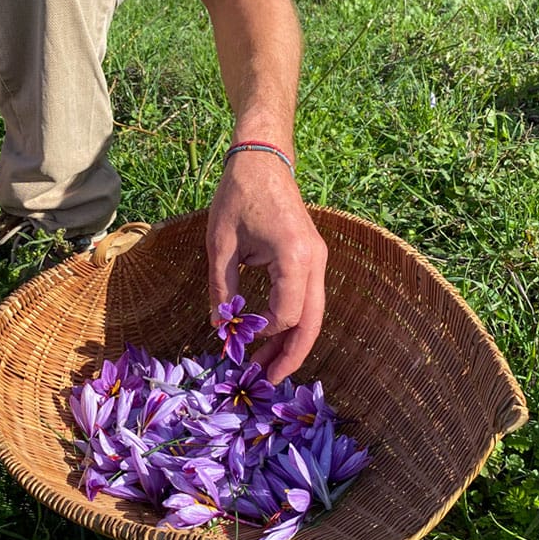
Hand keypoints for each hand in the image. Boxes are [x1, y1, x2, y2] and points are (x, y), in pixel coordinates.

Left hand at [206, 152, 326, 382]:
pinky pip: (307, 298)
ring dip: (292, 341)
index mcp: (295, 257)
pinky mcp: (311, 258)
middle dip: (292, 355)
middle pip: (312, 322)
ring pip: (312, 313)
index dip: (261, 332)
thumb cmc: (238, 195)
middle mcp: (315, 262)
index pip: (286, 314)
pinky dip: (292, 321)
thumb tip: (220, 326)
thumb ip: (221, 287)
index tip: (236, 336)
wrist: (262, 159)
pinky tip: (272, 336)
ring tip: (269, 366)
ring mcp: (318, 260)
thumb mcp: (220, 243)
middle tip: (269, 381)